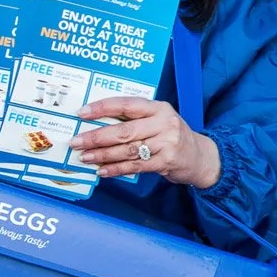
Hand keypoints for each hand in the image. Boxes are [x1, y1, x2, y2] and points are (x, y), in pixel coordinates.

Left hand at [70, 97, 220, 185]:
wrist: (200, 156)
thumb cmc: (171, 136)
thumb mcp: (158, 120)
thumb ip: (134, 120)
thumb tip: (97, 125)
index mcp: (158, 108)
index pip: (126, 104)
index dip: (102, 108)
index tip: (81, 113)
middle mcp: (164, 123)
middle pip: (124, 130)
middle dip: (96, 137)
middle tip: (77, 142)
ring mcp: (167, 143)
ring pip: (127, 150)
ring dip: (103, 155)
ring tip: (85, 157)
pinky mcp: (167, 161)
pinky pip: (135, 166)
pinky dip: (116, 169)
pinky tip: (102, 171)